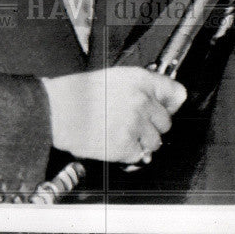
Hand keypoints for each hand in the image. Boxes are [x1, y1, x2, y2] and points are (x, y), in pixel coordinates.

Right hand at [41, 67, 186, 163]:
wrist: (57, 109)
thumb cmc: (82, 92)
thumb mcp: (118, 77)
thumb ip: (143, 87)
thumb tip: (163, 103)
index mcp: (143, 81)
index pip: (177, 94)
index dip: (171, 105)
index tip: (166, 110)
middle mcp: (143, 101)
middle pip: (167, 122)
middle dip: (153, 127)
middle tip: (135, 126)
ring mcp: (135, 124)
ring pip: (155, 142)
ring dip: (143, 143)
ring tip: (123, 136)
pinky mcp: (124, 145)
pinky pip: (138, 156)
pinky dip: (128, 154)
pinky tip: (114, 144)